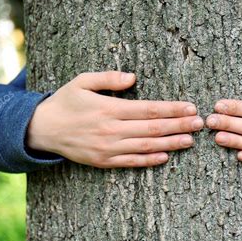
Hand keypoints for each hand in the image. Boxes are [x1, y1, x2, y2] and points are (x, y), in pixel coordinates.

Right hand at [27, 71, 203, 167]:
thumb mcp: (82, 82)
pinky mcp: (104, 161)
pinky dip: (149, 161)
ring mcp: (108, 148)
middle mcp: (111, 130)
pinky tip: (165, 157)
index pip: (149, 109)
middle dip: (179, 125)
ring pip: (146, 146)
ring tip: (190, 141)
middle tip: (200, 123)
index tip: (190, 107)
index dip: (172, 109)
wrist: (42, 130)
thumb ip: (108, 78)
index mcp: (108, 109)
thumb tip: (133, 77)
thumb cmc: (65, 102)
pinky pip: (131, 162)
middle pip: (153, 128)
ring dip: (170, 144)